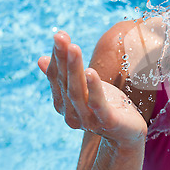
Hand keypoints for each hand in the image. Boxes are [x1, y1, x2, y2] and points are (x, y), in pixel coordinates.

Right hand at [37, 31, 146, 149]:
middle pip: (66, 82)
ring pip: (78, 92)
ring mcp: (89, 120)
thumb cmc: (108, 109)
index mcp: (65, 105)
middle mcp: (72, 114)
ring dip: (75, 69)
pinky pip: (98, 104)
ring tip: (74, 48)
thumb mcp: (86, 90)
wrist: (129, 135)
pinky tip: (91, 72)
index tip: (59, 35)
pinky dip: (94, 88)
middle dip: (63, 59)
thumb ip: (66, 77)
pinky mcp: (108, 122)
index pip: (57, 78)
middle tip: (61, 36)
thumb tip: (40, 59)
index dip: (57, 57)